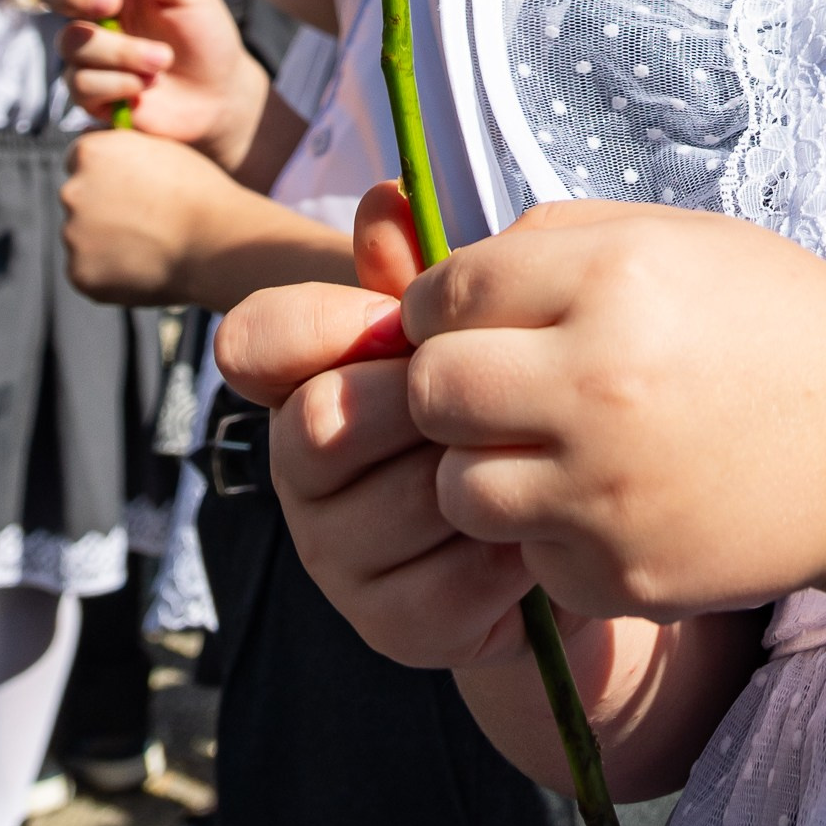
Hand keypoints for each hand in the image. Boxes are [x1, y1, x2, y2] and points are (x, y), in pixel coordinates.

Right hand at [33, 0, 269, 162]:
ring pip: (73, 42)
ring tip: (163, 60)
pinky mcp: (88, 92)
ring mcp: (87, 53)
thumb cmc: (205, 34)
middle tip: (112, 2)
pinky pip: (82, 84)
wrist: (219, 93)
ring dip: (122, 52)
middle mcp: (93, 13)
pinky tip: (147, 85)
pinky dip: (120, 84)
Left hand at [62, 131, 244, 304]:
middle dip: (101, 206)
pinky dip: (109, 271)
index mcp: (90, 152)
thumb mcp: (160, 148)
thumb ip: (124, 149)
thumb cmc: (198, 192)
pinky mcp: (80, 274)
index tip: (126, 185)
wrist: (213, 242)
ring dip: (106, 240)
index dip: (106, 172)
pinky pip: (89, 270)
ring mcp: (72, 235)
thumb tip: (106, 159)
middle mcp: (72, 191)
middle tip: (143, 218)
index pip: (80, 160)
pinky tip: (143, 265)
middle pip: (79, 198)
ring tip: (150, 244)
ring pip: (83, 236)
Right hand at [219, 187, 540, 671]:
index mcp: (307, 378)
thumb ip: (426, 272)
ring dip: (482, 474)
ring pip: (402, 501)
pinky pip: (450, 583)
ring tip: (530, 459)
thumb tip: (387, 198)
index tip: (398, 321)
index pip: (253, 339)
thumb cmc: (507, 401)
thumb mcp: (475, 329)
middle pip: (324, 420)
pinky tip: (539, 529)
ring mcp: (337, 556)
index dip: (321, 324)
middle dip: (423, 400)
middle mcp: (299, 471)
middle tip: (494, 393)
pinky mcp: (390, 628)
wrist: (571, 522)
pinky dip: (510, 553)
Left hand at [402, 197, 825, 620]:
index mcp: (612, 278)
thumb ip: (560, 240)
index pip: (446, 293)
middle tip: (497, 389)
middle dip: (447, 388)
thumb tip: (449, 276)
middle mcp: (599, 381)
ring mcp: (606, 489)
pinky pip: (525, 556)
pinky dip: (549, 534)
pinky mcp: (620, 572)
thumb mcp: (680, 238)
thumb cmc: (778, 323)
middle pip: (430, 392)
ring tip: (549, 449)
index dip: (440, 307)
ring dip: (485, 468)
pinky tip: (609, 502)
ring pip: (458, 489)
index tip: (468, 320)